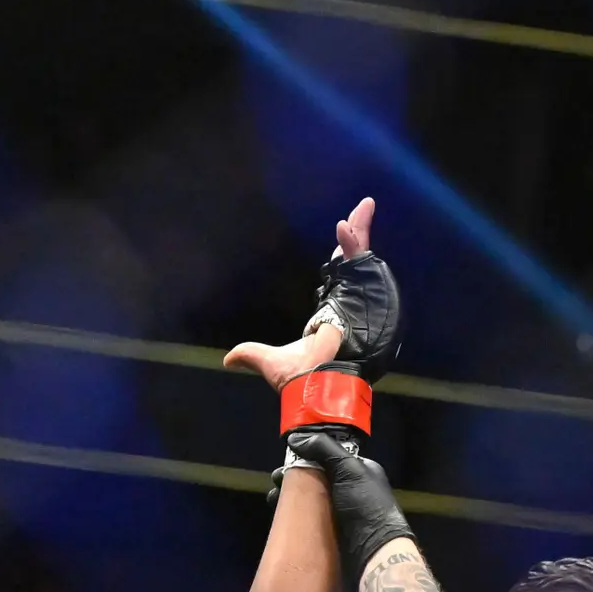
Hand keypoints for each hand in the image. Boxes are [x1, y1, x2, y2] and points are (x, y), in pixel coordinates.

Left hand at [226, 196, 390, 385]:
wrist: (316, 386)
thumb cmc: (300, 378)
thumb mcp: (271, 362)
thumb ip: (252, 355)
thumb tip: (228, 359)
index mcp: (334, 312)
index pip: (341, 273)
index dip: (344, 252)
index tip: (343, 231)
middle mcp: (350, 303)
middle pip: (356, 258)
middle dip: (359, 231)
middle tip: (365, 205)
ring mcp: (361, 299)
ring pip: (361, 257)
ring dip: (359, 232)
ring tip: (362, 207)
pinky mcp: (365, 298)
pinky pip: (361, 265)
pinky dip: (355, 244)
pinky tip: (346, 224)